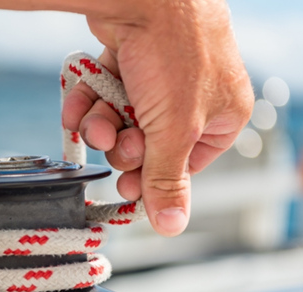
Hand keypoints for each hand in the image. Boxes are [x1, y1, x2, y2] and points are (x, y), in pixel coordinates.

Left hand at [62, 0, 252, 235]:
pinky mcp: (130, 58)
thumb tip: (172, 226)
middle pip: (150, 145)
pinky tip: (79, 105)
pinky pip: (106, 94)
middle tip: (117, 142)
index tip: (128, 187)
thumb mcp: (174, 131)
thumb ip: (168, 180)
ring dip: (103, 126)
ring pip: (123, 119)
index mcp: (223, 114)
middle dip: (125, 147)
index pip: (186, 164)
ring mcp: (161, 74)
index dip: (154, 176)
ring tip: (96, 120)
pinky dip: (89, 102)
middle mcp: (194, 95)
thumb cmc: (175, 55)